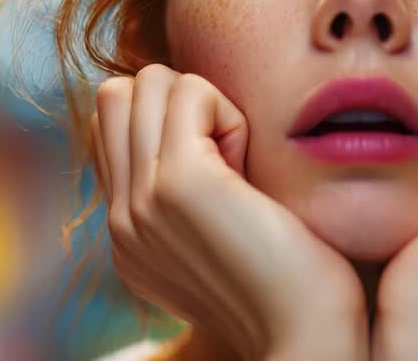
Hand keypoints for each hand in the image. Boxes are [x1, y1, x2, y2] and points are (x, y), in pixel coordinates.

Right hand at [90, 65, 367, 360]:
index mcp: (128, 233)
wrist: (305, 334)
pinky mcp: (178, 183)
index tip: (219, 161)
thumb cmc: (292, 281)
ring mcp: (141, 200)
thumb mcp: (220, 236)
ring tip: (240, 157)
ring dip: (203, 103)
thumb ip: (190, 198)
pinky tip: (250, 162)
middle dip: (178, 101)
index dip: (168, 120)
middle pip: (118, 95)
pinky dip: (228, 110)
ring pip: (147, 83)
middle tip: (230, 151)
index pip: (112, 128)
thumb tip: (202, 141)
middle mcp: (122, 218)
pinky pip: (190, 90)